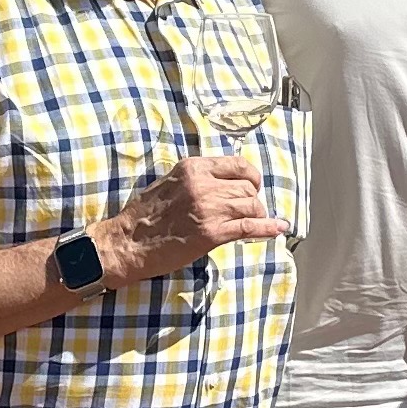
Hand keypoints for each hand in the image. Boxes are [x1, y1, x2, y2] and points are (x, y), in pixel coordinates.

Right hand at [94, 154, 290, 284]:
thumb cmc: (144, 215)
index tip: (253, 185)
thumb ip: (197, 179)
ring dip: (257, 215)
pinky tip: (279, 229)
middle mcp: (203, 184)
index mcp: (193, 168)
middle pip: (246, 188)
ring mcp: (209, 208)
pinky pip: (249, 228)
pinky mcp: (212, 233)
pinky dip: (268, 228)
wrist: (127, 243)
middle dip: (253, 200)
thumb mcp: (170, 183)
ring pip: (251, 206)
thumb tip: (223, 183)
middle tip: (250, 211)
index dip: (251, 176)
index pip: (237, 165)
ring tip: (257, 222)